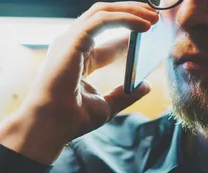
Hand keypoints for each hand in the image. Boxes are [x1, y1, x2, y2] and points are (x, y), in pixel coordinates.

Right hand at [0, 1, 158, 163]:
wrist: (52, 126)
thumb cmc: (71, 119)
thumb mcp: (106, 106)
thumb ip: (125, 94)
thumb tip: (146, 85)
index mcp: (76, 58)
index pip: (104, 37)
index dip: (127, 31)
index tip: (150, 32)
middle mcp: (71, 45)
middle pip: (103, 17)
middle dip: (130, 12)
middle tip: (156, 16)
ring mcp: (70, 41)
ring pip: (102, 12)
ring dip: (130, 10)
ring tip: (153, 17)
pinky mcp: (72, 41)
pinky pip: (101, 20)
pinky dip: (124, 18)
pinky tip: (143, 25)